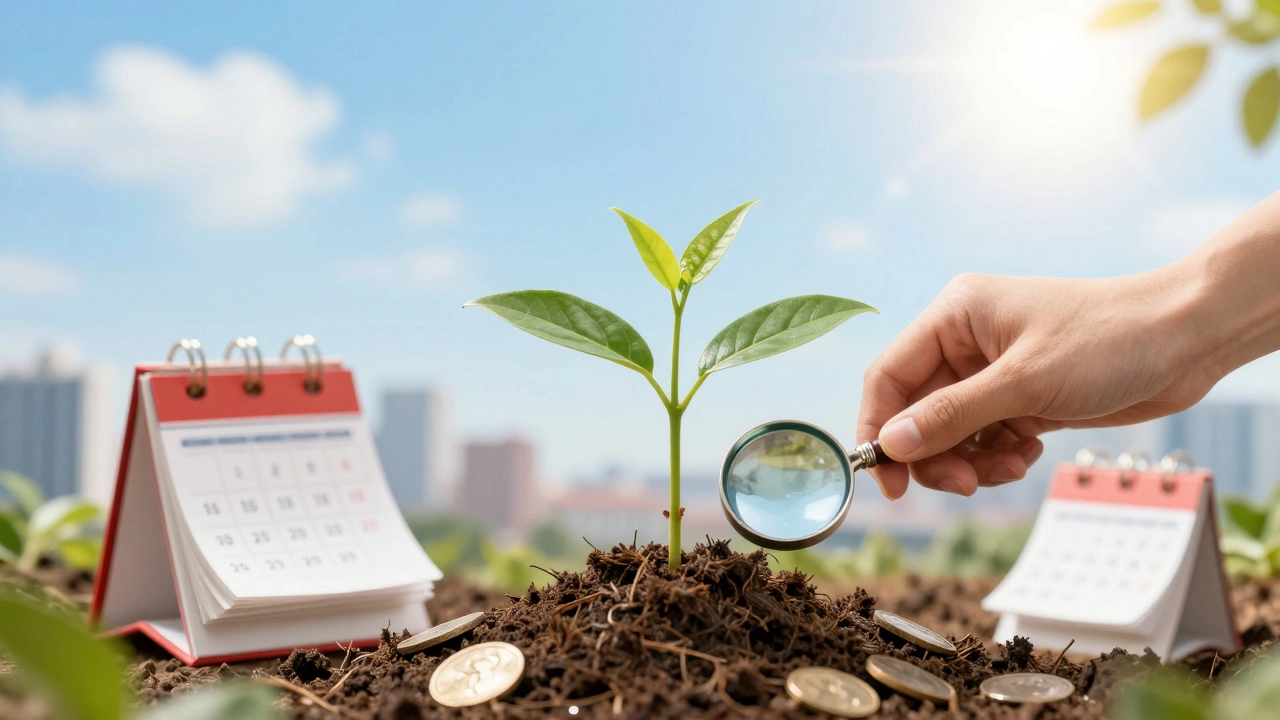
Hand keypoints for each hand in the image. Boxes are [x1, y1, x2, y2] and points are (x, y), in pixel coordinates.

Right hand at [856, 268, 1219, 498]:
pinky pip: (985, 437)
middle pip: (917, 412)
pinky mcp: (1021, 395)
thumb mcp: (1025, 382)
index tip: (887, 481)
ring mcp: (994, 370)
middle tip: (964, 484)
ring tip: (1011, 467)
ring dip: (972, 460)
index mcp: (955, 315)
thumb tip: (891, 444)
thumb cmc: (1111, 339)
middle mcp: (966, 340)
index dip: (879, 429)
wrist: (1188, 339)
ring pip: (951, 432)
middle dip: (937, 454)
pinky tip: (1028, 456)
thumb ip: (952, 415)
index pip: (889, 376)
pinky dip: (998, 457)